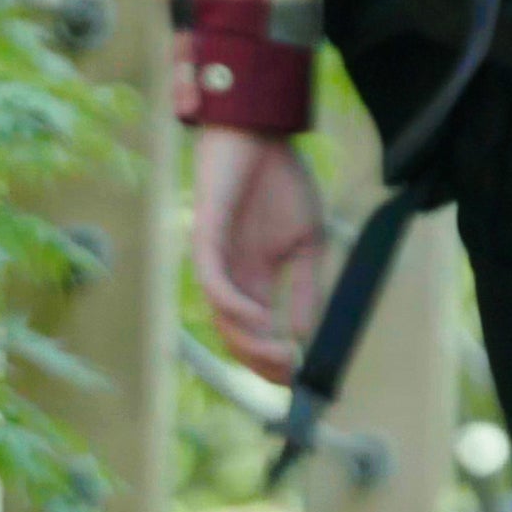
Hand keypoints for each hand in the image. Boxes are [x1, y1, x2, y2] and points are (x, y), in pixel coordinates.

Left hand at [191, 125, 330, 379]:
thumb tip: (304, 335)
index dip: (271, 359)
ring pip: (221, 316)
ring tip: (278, 352)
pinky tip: (258, 317)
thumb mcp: (306, 243)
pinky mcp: (205, 238)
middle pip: (234, 335)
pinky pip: (213, 283)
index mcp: (252, 279)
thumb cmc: (280, 182)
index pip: (254, 333)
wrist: (263, 135)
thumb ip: (306, 288)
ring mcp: (215, 260)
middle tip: (288, 371)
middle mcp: (229, 276)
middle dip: (259, 360)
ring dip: (248, 340)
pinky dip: (233, 306)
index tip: (297, 376)